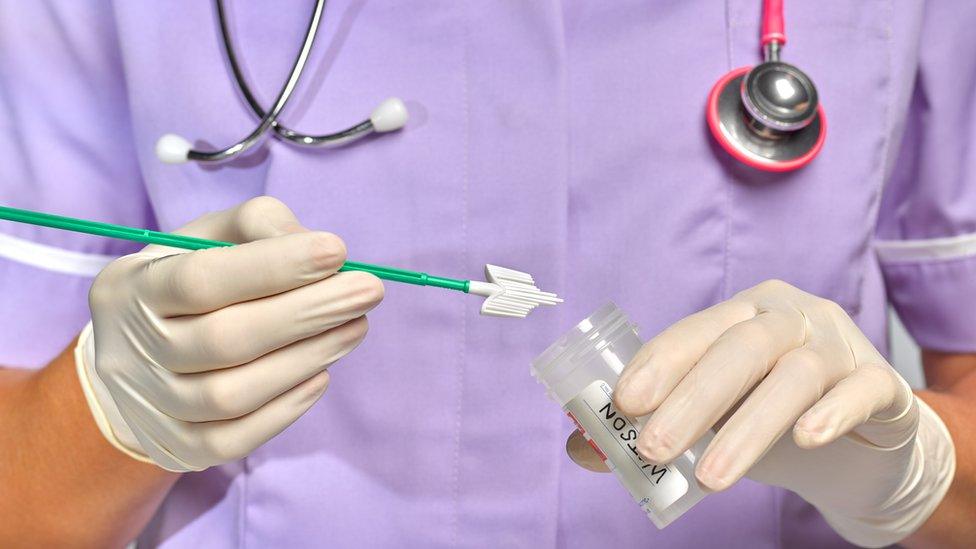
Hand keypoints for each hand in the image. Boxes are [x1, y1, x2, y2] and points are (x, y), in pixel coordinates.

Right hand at [77, 197, 383, 471]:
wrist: (131, 358)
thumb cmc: (186, 281)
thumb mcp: (207, 238)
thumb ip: (259, 227)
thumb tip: (324, 254)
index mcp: (132, 288)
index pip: (201, 278)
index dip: (274, 266)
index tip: (337, 251)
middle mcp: (132, 351)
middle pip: (225, 339)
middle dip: (308, 313)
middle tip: (368, 291)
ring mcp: (152, 407)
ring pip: (232, 394)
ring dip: (307, 358)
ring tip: (355, 327)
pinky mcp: (176, 448)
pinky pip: (234, 439)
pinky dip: (286, 408)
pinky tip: (322, 373)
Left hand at [567, 280, 953, 545]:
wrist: (859, 440)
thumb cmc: (769, 416)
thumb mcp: (711, 418)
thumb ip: (652, 425)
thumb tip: (580, 449)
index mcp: (740, 314)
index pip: (693, 332)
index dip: (657, 364)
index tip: (622, 405)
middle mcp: (790, 317)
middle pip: (740, 348)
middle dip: (692, 399)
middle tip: (653, 448)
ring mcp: (838, 344)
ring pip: (794, 375)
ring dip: (748, 427)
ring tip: (709, 478)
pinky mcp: (881, 383)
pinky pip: (862, 389)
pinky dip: (833, 412)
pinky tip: (806, 439)